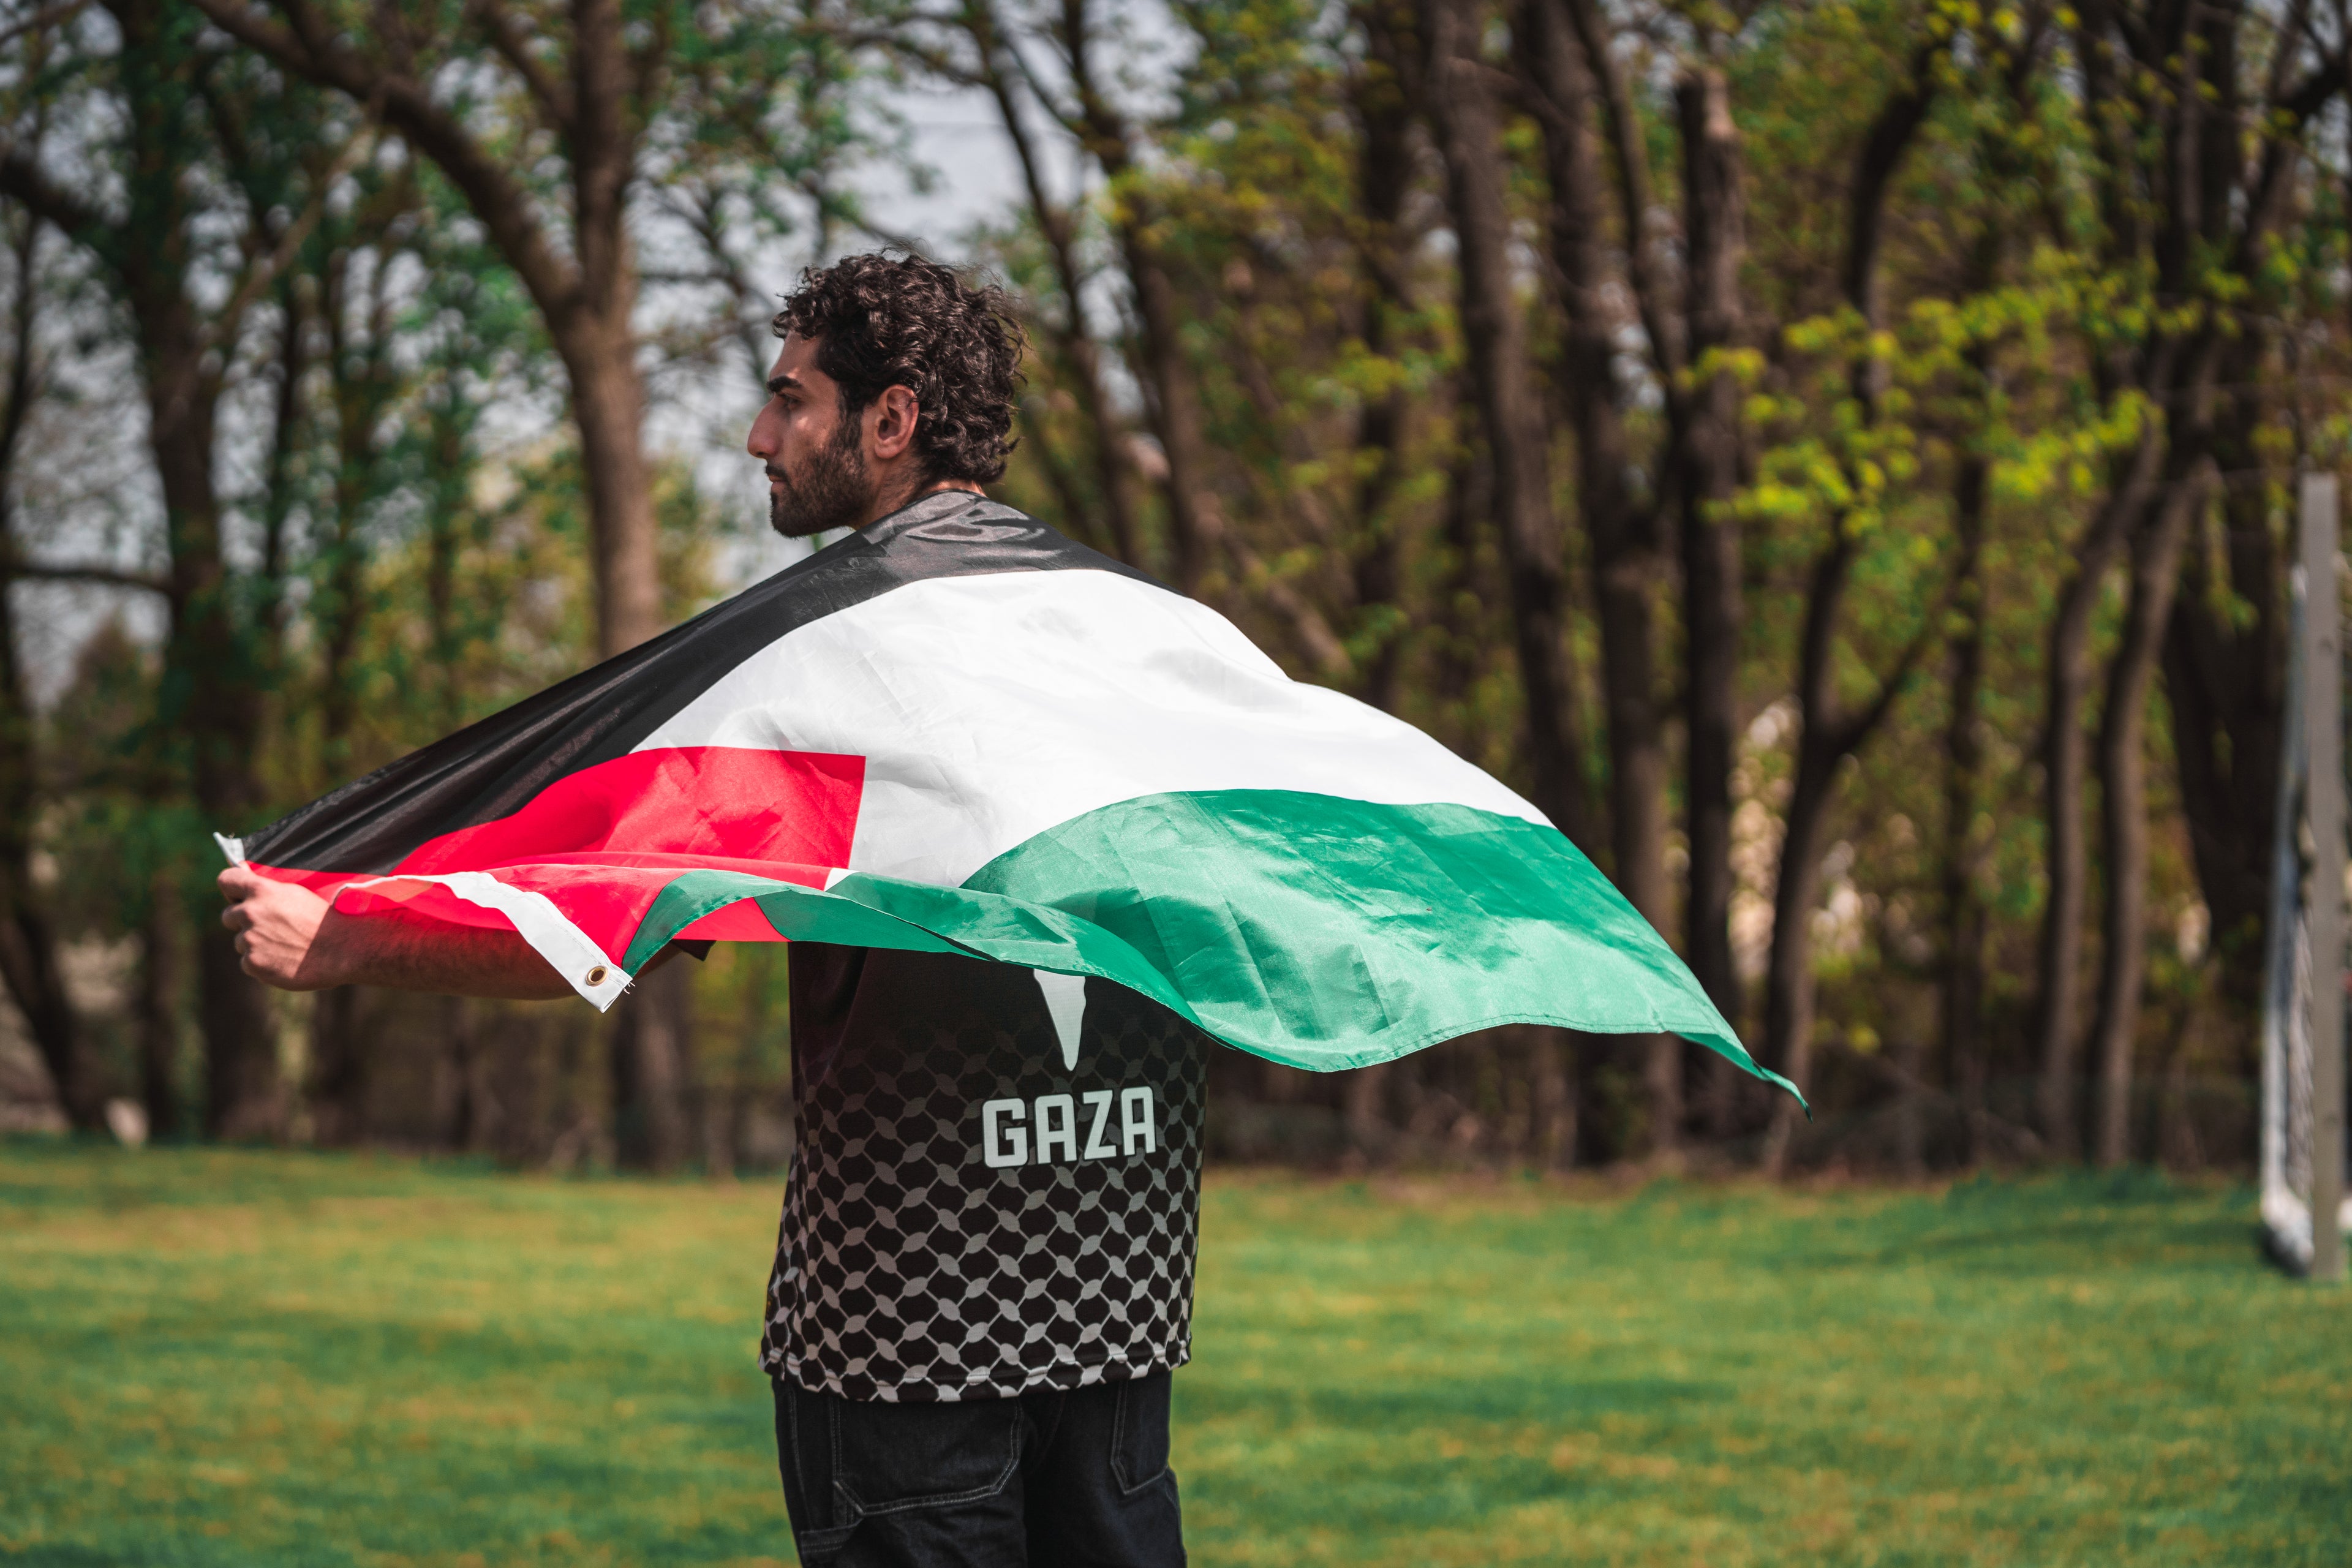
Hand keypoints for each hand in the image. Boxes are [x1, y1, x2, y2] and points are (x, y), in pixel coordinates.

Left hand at [218, 866, 341, 990]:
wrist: (343, 951)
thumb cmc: (323, 920)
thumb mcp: (296, 894)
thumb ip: (267, 889)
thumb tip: (244, 876)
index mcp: (261, 891)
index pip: (226, 880)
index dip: (231, 888)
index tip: (237, 895)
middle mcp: (250, 913)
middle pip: (228, 915)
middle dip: (243, 920)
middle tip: (269, 926)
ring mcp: (249, 940)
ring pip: (240, 941)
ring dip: (255, 943)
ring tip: (284, 945)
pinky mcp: (252, 963)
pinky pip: (247, 962)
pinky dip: (262, 962)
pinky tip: (283, 959)